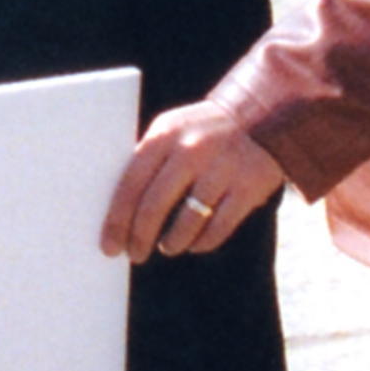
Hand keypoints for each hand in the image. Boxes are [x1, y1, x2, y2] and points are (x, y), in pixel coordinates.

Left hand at [102, 100, 288, 261]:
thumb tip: (118, 211)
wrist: (260, 116)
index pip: (131, 184)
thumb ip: (148, 161)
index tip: (109, 245)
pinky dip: (202, 242)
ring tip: (167, 247)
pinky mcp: (248, 187)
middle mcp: (192, 150)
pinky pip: (218, 228)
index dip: (117, 220)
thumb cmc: (200, 131)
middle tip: (134, 254)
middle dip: (139, 238)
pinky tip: (194, 243)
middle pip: (154, 206)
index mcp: (165, 134)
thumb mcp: (171, 130)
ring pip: (188, 222)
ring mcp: (222, 169)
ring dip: (172, 242)